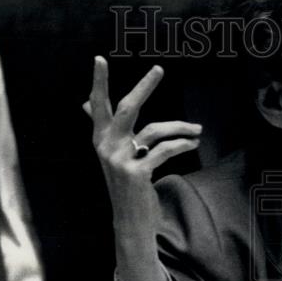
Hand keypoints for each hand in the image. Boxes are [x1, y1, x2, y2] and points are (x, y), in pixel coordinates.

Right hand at [84, 56, 200, 280]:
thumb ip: (103, 129)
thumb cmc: (126, 184)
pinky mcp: (136, 174)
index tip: (100, 59)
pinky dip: (181, 145)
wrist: (130, 221)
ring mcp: (120, 161)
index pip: (98, 106)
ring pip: (153, 130)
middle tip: (159, 69)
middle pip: (126, 109)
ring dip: (179, 127)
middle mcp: (106, 147)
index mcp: (100, 139)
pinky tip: (192, 144)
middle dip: (144, 87)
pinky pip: (163, 150)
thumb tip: (84, 102)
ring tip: (197, 129)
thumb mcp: (113, 155)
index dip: (99, 83)